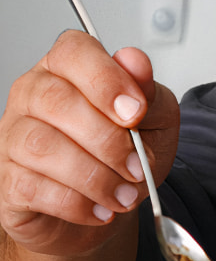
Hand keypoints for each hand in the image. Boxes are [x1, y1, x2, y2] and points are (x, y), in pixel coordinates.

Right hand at [0, 30, 179, 258]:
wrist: (108, 206)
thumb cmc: (125, 155)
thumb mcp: (155, 120)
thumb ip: (148, 92)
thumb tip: (135, 62)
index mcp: (67, 68)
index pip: (73, 52)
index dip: (107, 79)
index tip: (136, 112)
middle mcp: (32, 95)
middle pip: (56, 101)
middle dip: (107, 140)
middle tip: (137, 166)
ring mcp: (12, 137)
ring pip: (42, 146)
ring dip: (94, 176)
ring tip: (124, 194)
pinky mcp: (7, 181)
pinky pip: (33, 188)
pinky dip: (76, 203)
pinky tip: (100, 209)